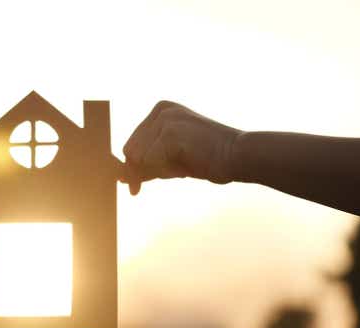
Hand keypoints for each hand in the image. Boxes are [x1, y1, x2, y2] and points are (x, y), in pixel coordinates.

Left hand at [122, 101, 241, 194]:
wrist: (239, 156)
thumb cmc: (207, 159)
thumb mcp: (170, 159)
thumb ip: (147, 164)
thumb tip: (120, 177)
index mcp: (160, 111)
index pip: (131, 146)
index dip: (135, 168)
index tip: (135, 186)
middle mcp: (160, 110)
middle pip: (131, 153)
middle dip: (143, 171)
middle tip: (166, 175)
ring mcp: (165, 120)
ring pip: (139, 160)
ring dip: (158, 172)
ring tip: (185, 165)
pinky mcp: (170, 132)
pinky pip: (151, 164)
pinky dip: (166, 173)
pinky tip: (187, 166)